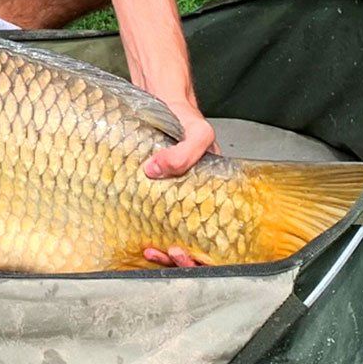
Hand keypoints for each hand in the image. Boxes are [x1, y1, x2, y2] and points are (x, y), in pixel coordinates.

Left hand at [142, 101, 217, 267]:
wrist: (160, 102)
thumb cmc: (185, 118)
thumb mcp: (197, 132)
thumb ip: (185, 153)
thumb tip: (156, 170)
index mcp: (213, 194)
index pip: (219, 238)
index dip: (206, 255)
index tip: (185, 252)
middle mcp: (195, 202)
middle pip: (198, 248)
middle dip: (185, 261)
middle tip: (171, 254)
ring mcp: (173, 203)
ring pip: (176, 242)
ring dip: (166, 256)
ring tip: (153, 250)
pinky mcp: (152, 198)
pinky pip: (153, 227)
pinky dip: (149, 238)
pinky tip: (142, 240)